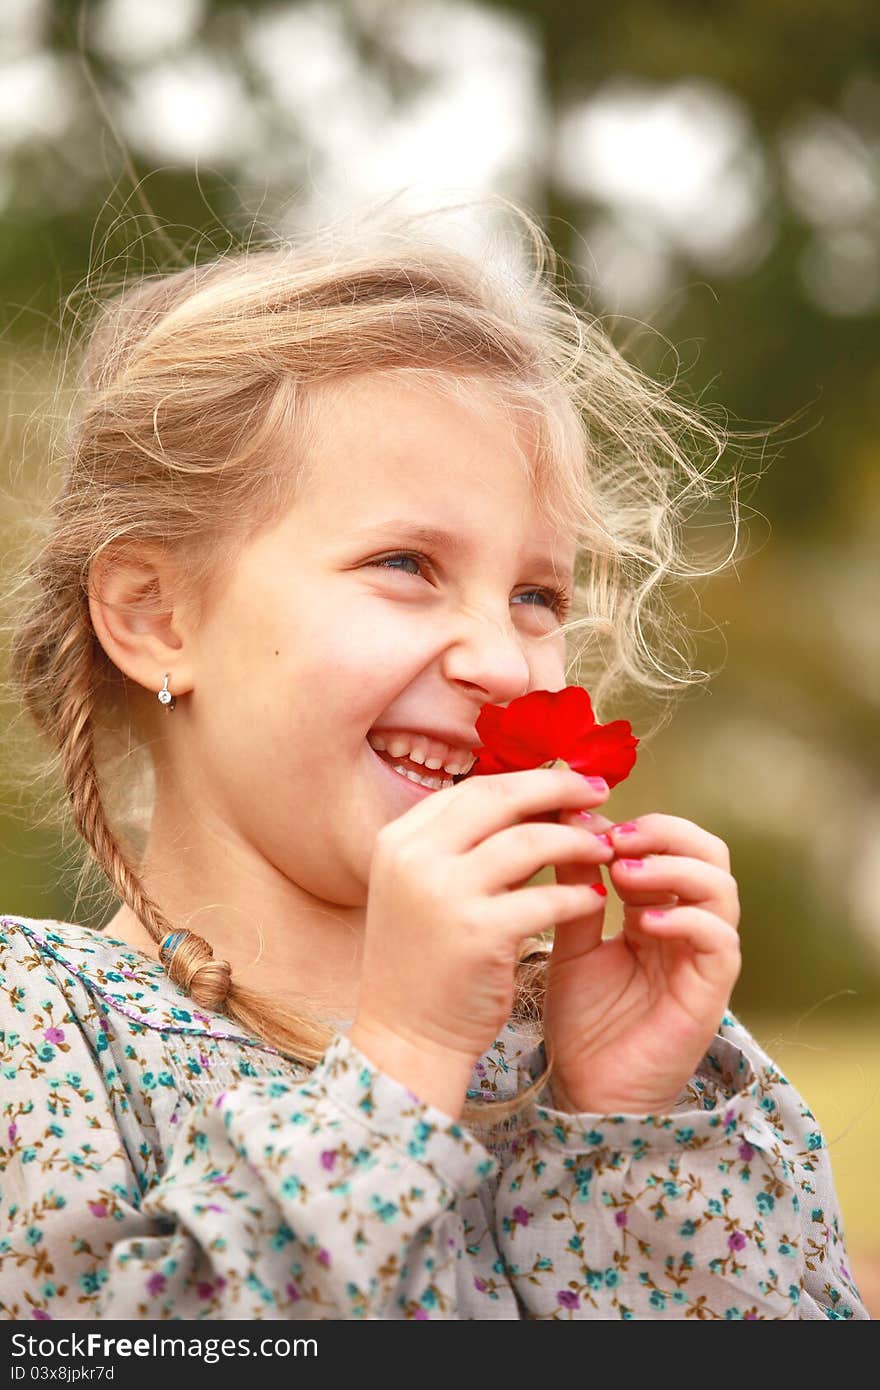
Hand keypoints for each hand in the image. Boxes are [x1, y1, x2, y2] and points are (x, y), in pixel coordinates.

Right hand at [350, 768, 614, 1116]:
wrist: (405, 1037)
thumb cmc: (425, 962)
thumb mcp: (425, 890)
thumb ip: (464, 847)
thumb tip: (533, 803)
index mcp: (398, 840)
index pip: (473, 789)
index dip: (527, 780)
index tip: (567, 783)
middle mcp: (414, 857)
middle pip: (500, 798)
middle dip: (557, 789)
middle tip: (599, 794)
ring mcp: (443, 893)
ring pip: (530, 841)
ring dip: (576, 841)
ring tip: (605, 848)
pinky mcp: (477, 933)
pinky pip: (546, 898)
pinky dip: (577, 895)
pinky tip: (596, 899)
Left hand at [543, 812, 740, 1114]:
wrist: (585, 1091)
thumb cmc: (581, 1022)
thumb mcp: (569, 942)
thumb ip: (575, 889)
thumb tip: (566, 824)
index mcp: (655, 908)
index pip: (668, 843)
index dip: (633, 825)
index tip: (584, 821)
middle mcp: (687, 925)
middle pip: (707, 852)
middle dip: (665, 833)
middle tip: (616, 836)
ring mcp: (703, 956)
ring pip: (721, 886)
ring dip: (675, 868)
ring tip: (624, 871)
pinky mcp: (711, 990)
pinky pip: (720, 938)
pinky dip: (686, 918)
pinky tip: (643, 922)